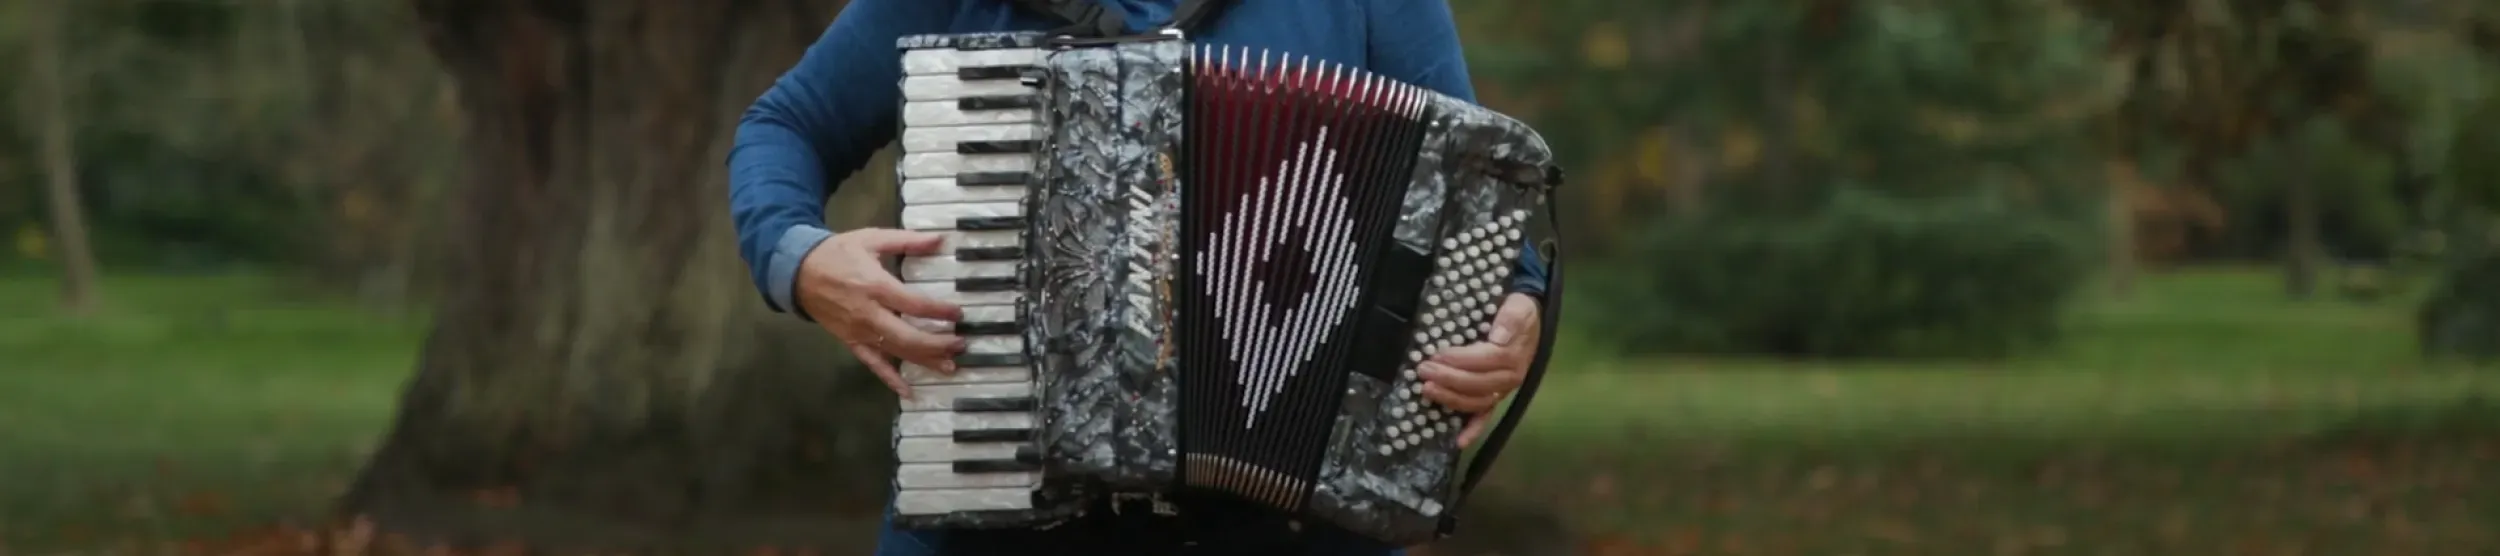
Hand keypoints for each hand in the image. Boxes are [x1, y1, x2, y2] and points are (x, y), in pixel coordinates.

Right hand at [794, 228, 965, 398]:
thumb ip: (907, 240)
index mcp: (876, 286)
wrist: (798, 272)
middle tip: (960, 344)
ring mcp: (859, 332)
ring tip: (949, 367)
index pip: (914, 304)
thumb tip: (940, 239)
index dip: (940, 311)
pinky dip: (891, 380)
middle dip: (937, 344)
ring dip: (924, 361)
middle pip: (908, 336)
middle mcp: (869, 314)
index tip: (959, 314)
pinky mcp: (851, 342)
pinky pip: (873, 364)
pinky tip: (909, 392)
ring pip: (895, 352)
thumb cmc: (838, 253)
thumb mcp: (872, 238)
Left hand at [1419, 292, 1539, 447]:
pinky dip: (1473, 430)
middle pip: (1477, 384)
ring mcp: (1502, 390)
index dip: (1461, 359)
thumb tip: (1498, 337)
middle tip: (1423, 370)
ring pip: (1476, 402)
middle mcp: (1509, 378)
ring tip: (1427, 390)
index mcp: (1514, 356)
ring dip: (1451, 399)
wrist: (1527, 318)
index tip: (1438, 355)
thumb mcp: (1519, 307)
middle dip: (1448, 379)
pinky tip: (1458, 442)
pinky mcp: (1495, 397)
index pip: (1485, 360)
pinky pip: (1485, 416)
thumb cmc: (1519, 311)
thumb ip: (1510, 319)